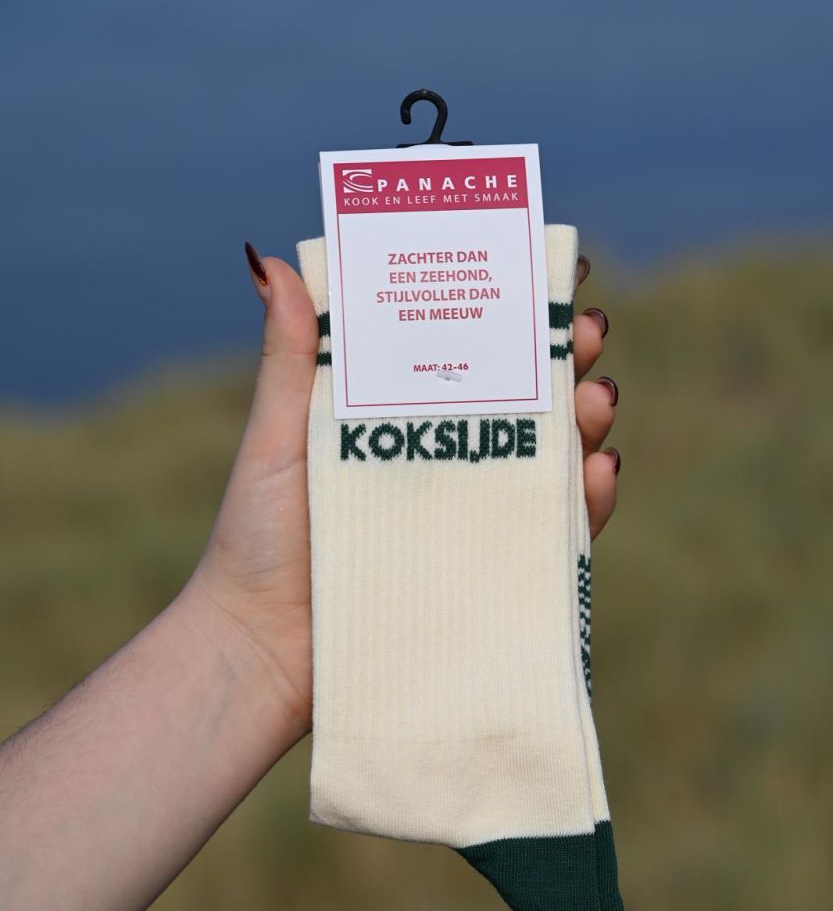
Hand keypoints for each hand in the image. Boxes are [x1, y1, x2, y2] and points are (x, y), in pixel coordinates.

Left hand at [189, 246, 619, 741]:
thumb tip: (272, 262)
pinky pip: (553, 530)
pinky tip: (597, 471)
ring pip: (548, 454)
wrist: (263, 648)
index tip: (546, 269)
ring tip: (596, 400)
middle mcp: (441, 453)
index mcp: (398, 412)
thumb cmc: (258, 536)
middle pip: (522, 393)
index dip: (510, 309)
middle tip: (588, 331)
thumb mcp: (277, 436)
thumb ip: (290, 360)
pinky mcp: (487, 567)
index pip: (465, 346)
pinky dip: (585, 500)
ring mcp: (468, 510)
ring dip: (585, 419)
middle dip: (565, 355)